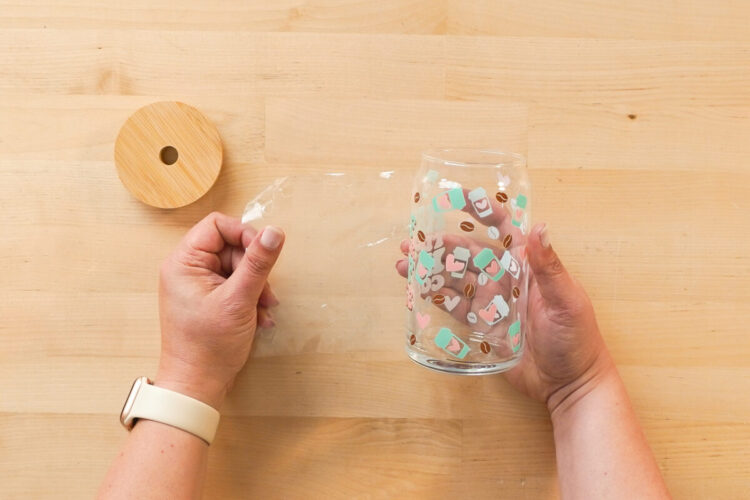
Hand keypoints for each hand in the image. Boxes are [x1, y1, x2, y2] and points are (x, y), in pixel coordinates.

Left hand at [155, 212, 284, 408]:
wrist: (197, 386)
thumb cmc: (208, 347)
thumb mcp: (238, 300)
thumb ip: (258, 263)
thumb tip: (274, 232)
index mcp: (183, 263)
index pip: (217, 225)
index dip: (244, 234)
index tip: (263, 254)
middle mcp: (187, 269)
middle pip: (231, 246)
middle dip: (253, 268)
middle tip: (264, 292)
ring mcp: (198, 285)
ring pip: (237, 266)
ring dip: (256, 285)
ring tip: (263, 309)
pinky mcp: (209, 299)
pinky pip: (235, 284)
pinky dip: (251, 297)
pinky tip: (259, 316)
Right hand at [397, 200, 611, 412]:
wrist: (570, 385)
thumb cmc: (577, 340)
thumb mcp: (567, 301)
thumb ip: (549, 267)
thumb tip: (539, 227)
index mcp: (527, 266)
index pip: (503, 229)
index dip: (481, 211)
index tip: (457, 197)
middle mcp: (507, 279)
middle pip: (469, 255)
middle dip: (441, 245)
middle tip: (414, 241)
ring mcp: (492, 303)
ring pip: (456, 280)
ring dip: (431, 270)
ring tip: (405, 264)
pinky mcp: (482, 327)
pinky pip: (455, 308)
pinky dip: (436, 298)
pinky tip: (416, 291)